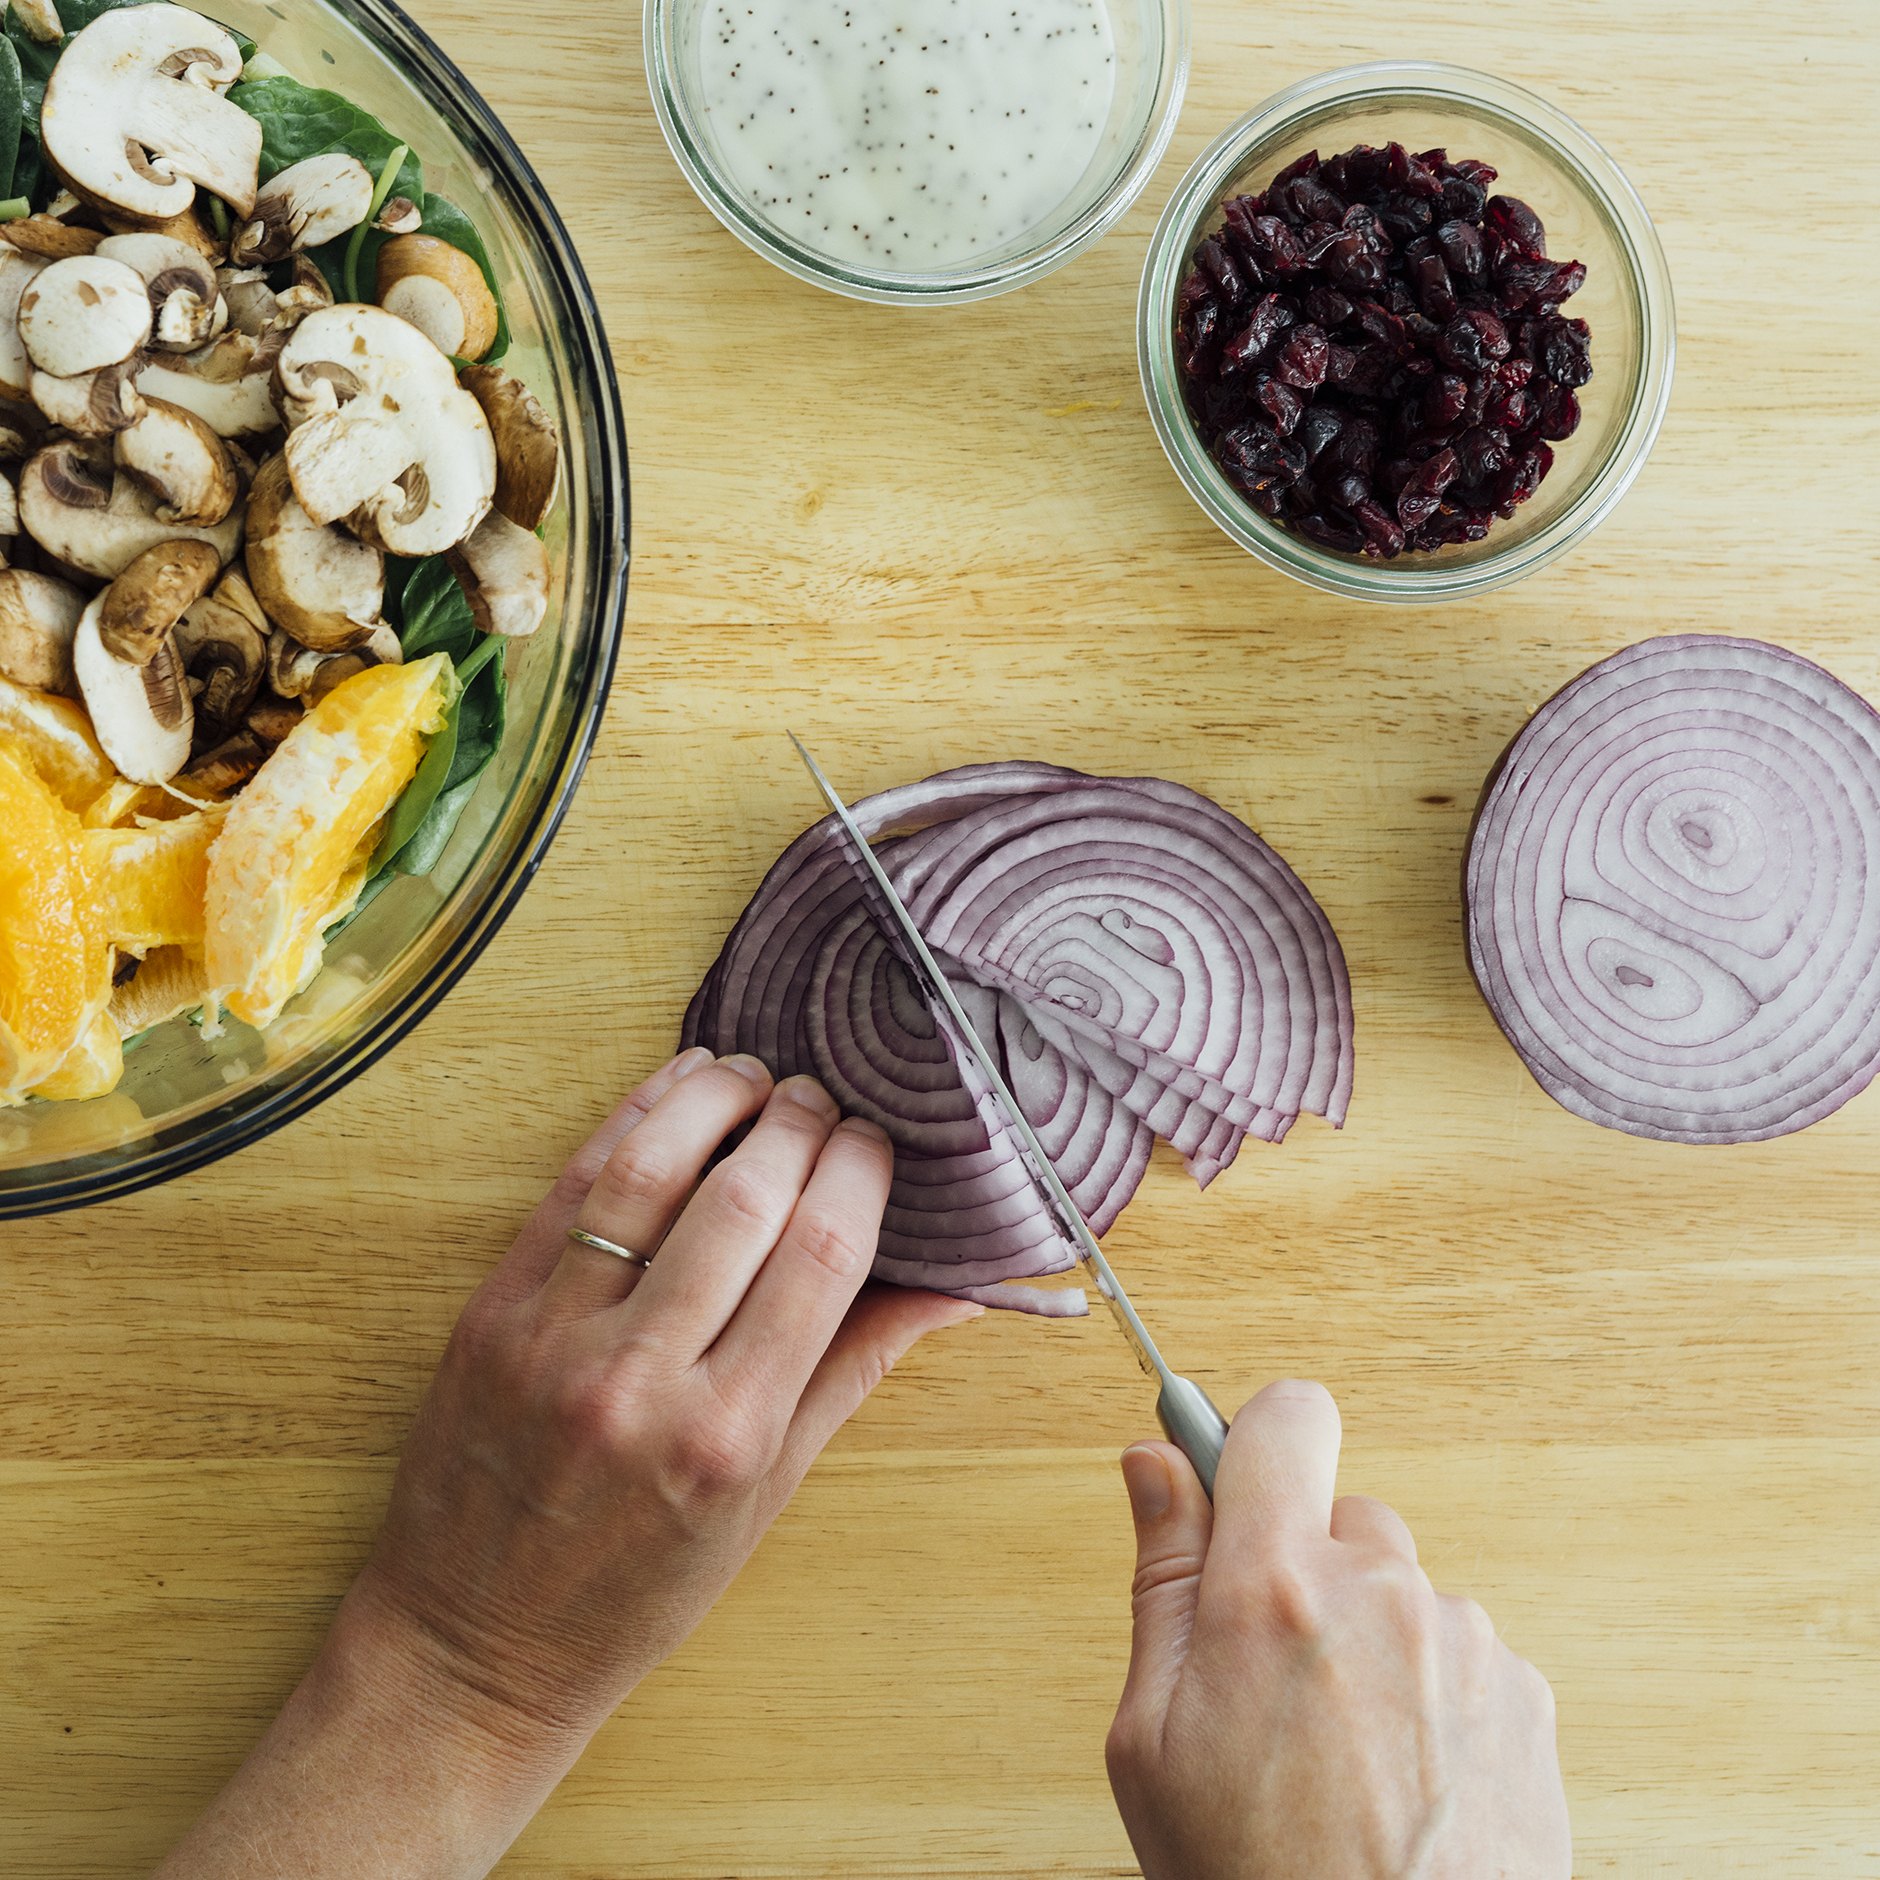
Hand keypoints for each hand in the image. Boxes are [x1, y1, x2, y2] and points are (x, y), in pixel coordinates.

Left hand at [152, 1048, 979, 1878]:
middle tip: (825, 1098)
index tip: (878, 1141)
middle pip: (748, 1199)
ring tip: (754, 1075)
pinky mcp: (491, 1313)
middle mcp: (643, 1379)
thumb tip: (959, 1287)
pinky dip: (630, 1121)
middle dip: (801, 1124)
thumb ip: (856, 1367)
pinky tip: (672, 1091)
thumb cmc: (638, 1588)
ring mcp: (555, 1339)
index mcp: (730, 1435)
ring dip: (714, 1099)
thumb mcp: (769, 1494)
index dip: (861, 1173)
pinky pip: (571, 1188)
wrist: (475, 1646)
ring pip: (652, 1170)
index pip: (822, 1255)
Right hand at [1105, 1381, 1569, 1879]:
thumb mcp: (1151, 1740)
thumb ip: (1161, 1579)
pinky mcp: (1526, 1696)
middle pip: (1341, 1514)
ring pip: (1400, 1589)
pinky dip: (1429, 1693)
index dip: (1252, 1437)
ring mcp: (1466, 1643)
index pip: (1285, 1417)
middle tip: (1271, 1676)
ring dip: (1370, 1637)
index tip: (1232, 1477)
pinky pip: (1459, 1650)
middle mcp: (1384, 1595)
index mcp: (1276, 1592)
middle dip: (1303, 1568)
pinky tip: (1399, 1778)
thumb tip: (1155, 1466)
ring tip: (1339, 1754)